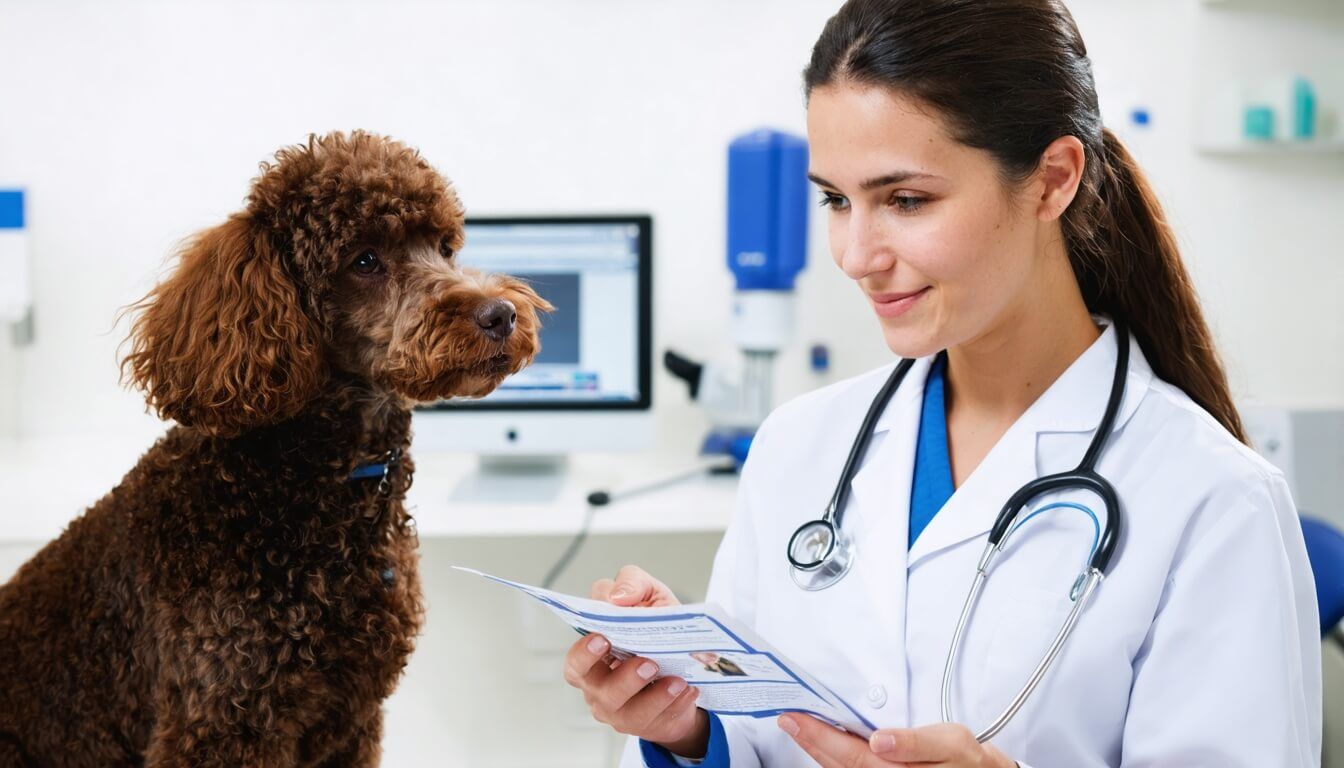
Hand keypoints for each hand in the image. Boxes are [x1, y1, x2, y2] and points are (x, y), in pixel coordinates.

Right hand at [561, 566, 709, 756]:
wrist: (684, 666)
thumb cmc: (656, 629)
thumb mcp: (650, 596)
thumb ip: (632, 583)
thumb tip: (618, 596)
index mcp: (592, 656)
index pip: (576, 660)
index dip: (585, 653)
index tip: (603, 639)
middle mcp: (599, 687)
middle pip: (600, 690)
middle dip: (623, 678)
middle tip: (648, 663)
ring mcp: (621, 710)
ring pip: (630, 712)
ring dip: (654, 696)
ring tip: (677, 681)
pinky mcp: (646, 725)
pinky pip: (659, 721)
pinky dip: (676, 705)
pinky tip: (689, 690)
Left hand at [778, 714, 1016, 767]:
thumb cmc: (965, 759)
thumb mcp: (950, 743)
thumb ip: (915, 743)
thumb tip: (880, 741)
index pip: (852, 756)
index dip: (821, 738)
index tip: (796, 720)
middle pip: (841, 766)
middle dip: (811, 742)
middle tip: (787, 719)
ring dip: (817, 752)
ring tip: (798, 729)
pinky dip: (831, 760)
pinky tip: (821, 748)